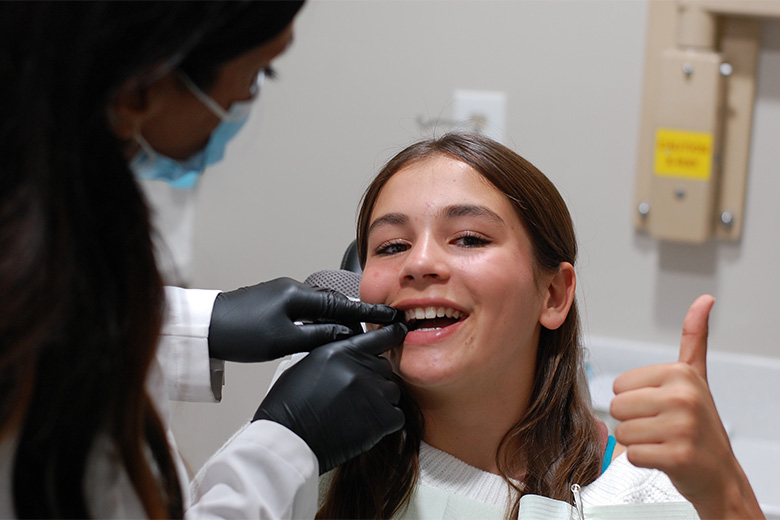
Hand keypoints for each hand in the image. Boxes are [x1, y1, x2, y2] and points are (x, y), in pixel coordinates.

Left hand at [208, 277, 401, 361]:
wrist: (206, 327)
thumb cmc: (241, 334)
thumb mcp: (283, 340)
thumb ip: (318, 335)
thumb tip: (345, 333)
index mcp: (297, 294)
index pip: (341, 304)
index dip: (367, 312)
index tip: (389, 316)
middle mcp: (291, 288)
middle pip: (331, 301)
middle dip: (353, 315)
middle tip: (372, 330)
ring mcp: (281, 293)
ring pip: (317, 305)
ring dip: (334, 318)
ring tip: (349, 335)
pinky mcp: (272, 302)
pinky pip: (304, 308)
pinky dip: (317, 319)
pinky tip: (320, 332)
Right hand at [254, 323, 406, 473]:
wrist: (289, 441)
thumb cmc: (288, 408)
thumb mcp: (306, 366)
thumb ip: (335, 356)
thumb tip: (351, 355)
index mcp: (340, 351)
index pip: (379, 336)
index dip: (392, 334)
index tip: (400, 331)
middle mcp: (359, 368)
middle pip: (384, 367)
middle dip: (374, 379)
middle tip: (355, 395)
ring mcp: (372, 393)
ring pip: (392, 391)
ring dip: (380, 401)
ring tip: (356, 413)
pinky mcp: (381, 419)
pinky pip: (396, 416)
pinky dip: (384, 422)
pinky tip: (364, 426)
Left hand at [610, 295, 762, 518]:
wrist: (719, 473)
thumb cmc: (699, 425)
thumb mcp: (695, 376)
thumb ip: (693, 337)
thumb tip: (704, 300)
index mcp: (680, 373)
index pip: (618, 385)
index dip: (633, 400)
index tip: (660, 407)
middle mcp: (683, 396)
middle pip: (617, 407)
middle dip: (633, 421)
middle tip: (660, 427)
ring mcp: (682, 427)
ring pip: (622, 431)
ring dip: (637, 441)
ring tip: (662, 440)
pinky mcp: (678, 456)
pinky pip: (633, 454)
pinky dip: (643, 460)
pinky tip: (664, 456)